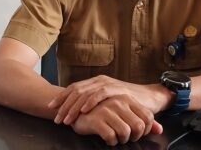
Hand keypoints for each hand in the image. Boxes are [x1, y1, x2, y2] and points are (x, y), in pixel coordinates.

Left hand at [48, 75, 170, 124]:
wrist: (150, 98)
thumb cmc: (127, 103)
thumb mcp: (106, 103)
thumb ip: (93, 104)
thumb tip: (76, 112)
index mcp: (95, 83)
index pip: (74, 88)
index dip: (61, 97)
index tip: (51, 108)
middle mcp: (99, 81)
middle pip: (76, 90)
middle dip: (64, 104)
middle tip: (56, 118)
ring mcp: (108, 83)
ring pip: (85, 93)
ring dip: (74, 106)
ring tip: (67, 118)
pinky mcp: (118, 89)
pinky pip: (101, 94)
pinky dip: (91, 101)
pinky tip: (84, 110)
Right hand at [70, 94, 163, 145]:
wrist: (76, 109)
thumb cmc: (102, 112)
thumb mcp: (123, 111)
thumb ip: (141, 119)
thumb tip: (159, 130)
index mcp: (127, 98)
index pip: (148, 117)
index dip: (145, 130)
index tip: (136, 134)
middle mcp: (119, 102)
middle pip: (138, 126)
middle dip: (134, 137)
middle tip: (126, 138)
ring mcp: (107, 110)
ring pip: (125, 132)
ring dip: (122, 140)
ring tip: (116, 138)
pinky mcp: (96, 119)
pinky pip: (110, 136)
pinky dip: (111, 141)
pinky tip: (107, 138)